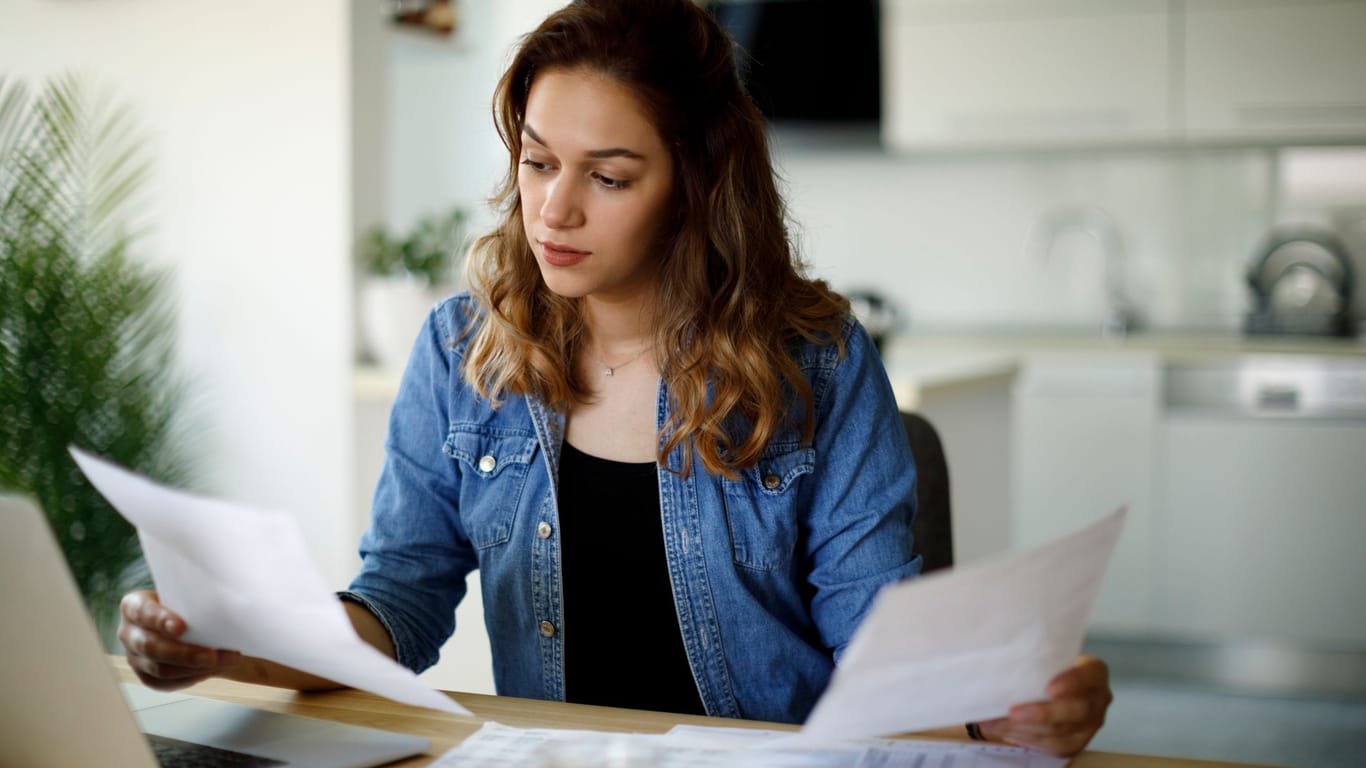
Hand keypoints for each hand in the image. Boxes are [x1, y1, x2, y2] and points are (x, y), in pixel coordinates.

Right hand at [117, 590, 240, 690]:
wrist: (187, 622)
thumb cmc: (188, 602)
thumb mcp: (187, 593)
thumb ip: (196, 593)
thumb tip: (230, 593)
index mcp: (134, 606)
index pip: (142, 612)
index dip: (159, 620)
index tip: (181, 627)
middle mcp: (129, 632)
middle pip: (152, 647)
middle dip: (184, 653)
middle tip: (212, 656)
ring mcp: (135, 657)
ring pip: (160, 669)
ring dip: (195, 668)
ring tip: (224, 661)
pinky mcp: (146, 676)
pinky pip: (167, 683)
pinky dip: (192, 677)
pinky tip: (212, 670)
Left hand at [977, 655, 1112, 756]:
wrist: (1050, 686)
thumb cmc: (1046, 666)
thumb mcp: (1046, 655)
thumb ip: (1034, 657)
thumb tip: (1001, 664)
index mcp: (1094, 672)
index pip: (1090, 676)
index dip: (1072, 682)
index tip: (1049, 688)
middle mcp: (1098, 699)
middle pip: (1077, 711)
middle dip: (1043, 714)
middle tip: (1013, 712)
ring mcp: (1090, 724)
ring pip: (1061, 732)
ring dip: (1026, 729)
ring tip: (997, 722)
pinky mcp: (1076, 742)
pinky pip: (1052, 746)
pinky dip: (1025, 738)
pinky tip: (1004, 730)